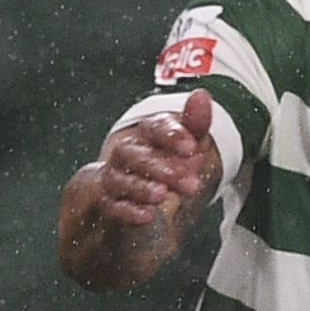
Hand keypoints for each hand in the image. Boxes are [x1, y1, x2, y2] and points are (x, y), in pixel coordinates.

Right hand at [91, 88, 220, 230]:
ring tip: (162, 196)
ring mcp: (114, 176)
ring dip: (141, 187)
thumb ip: (195, 123)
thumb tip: (201, 95)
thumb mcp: (187, 142)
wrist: (132, 185)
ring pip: (120, 179)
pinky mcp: (108, 201)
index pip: (154, 127)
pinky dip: (127, 211)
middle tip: (190, 184)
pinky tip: (145, 216)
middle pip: (136, 155)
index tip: (191, 148)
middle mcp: (126, 152)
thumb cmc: (165, 159)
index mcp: (146, 134)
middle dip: (163, 168)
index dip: (172, 136)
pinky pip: (112, 205)